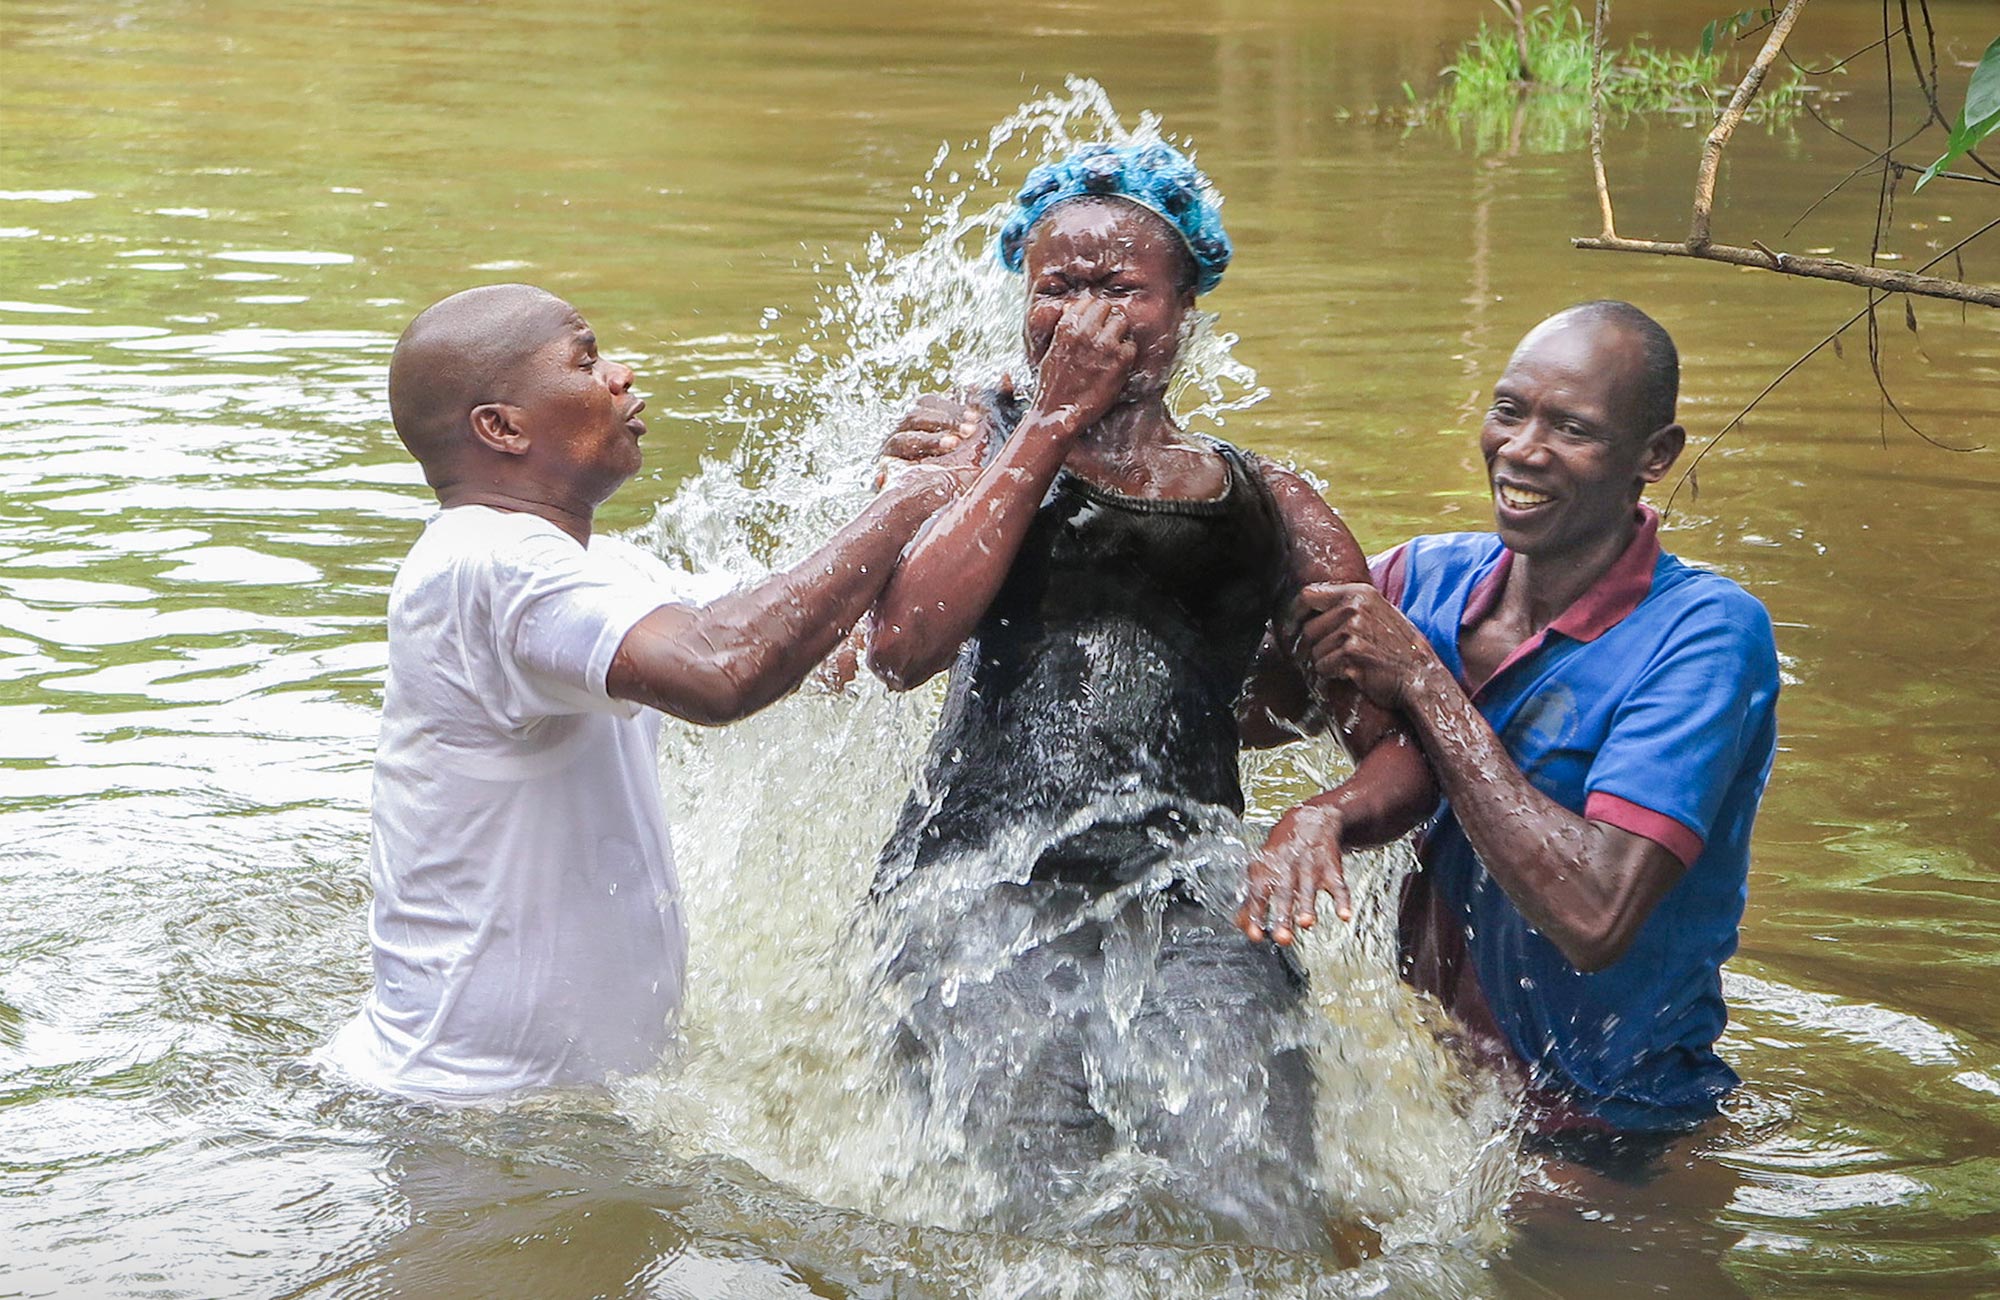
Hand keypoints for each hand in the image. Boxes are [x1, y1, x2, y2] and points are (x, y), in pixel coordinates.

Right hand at [873, 378, 1011, 489]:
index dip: (951, 408)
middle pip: (916, 413)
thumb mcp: (977, 437)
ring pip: (905, 433)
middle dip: (944, 420)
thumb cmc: (958, 467)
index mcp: (920, 419)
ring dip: (930, 439)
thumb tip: (1006, 376)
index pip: (928, 402)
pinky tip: (924, 464)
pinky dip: (909, 458)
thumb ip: (990, 405)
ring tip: (953, 445)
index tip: (975, 419)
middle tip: (969, 432)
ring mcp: (891, 448)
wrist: (933, 506)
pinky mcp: (883, 469)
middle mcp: (903, 430)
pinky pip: (892, 458)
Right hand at [1029, 298, 1135, 435]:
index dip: (1093, 313)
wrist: (1058, 413)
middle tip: (1106, 337)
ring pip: (1122, 322)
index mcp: (1067, 326)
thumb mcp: (1051, 351)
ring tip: (1112, 351)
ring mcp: (1104, 344)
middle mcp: (1086, 331)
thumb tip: (1071, 311)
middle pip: (1107, 307)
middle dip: (1107, 320)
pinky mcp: (1119, 360)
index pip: (1089, 302)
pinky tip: (1117, 366)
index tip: (1094, 325)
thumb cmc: (1052, 386)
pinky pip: (1131, 345)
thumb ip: (1064, 330)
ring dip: (1119, 335)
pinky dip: (1127, 355)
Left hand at [1238, 803, 1349, 945]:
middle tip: (1282, 938)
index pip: (1258, 893)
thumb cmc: (1282, 850)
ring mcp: (1310, 866)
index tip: (1255, 935)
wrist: (1311, 819)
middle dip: (1283, 915)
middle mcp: (1287, 866)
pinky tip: (1344, 916)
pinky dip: (1343, 900)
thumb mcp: (1261, 866)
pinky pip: (1338, 885)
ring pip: (1308, 889)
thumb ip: (1252, 897)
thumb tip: (1239, 924)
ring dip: (1308, 906)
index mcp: (1266, 868)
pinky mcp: (1331, 867)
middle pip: (1283, 893)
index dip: (1255, 914)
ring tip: (1306, 924)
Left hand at [1292, 582, 1438, 710]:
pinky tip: (1353, 673)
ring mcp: (1352, 631)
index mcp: (1358, 593)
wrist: (1420, 675)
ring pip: (1314, 652)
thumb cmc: (1398, 647)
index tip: (1292, 629)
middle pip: (1308, 629)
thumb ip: (1347, 605)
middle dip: (1314, 648)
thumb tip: (1308, 606)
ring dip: (1326, 663)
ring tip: (1351, 665)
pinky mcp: (1351, 655)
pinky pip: (1323, 668)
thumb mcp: (1378, 612)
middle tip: (1332, 658)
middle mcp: (1353, 608)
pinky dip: (1333, 675)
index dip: (1296, 614)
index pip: (1308, 595)